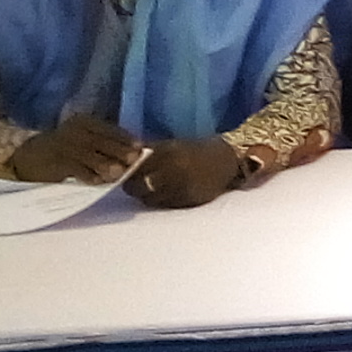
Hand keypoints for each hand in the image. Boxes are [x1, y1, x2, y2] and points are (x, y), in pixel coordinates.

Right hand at [9, 113, 141, 183]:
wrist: (29, 156)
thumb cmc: (65, 149)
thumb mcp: (84, 140)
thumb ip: (105, 145)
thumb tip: (135, 153)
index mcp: (85, 122)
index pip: (109, 129)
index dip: (126, 139)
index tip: (141, 148)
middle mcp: (75, 130)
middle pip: (101, 141)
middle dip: (120, 151)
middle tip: (134, 161)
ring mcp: (64, 145)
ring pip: (89, 155)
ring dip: (106, 164)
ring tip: (118, 173)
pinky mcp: (55, 161)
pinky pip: (75, 168)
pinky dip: (88, 175)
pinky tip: (98, 181)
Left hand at [127, 137, 245, 209]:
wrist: (228, 159)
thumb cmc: (195, 151)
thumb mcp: (172, 145)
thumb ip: (149, 153)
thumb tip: (124, 161)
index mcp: (168, 152)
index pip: (136, 168)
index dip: (127, 173)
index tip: (126, 174)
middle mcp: (174, 169)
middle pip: (139, 186)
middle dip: (134, 187)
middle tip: (134, 186)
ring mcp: (183, 186)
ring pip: (151, 199)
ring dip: (147, 196)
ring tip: (152, 190)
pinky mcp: (190, 199)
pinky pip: (166, 205)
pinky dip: (162, 201)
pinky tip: (167, 194)